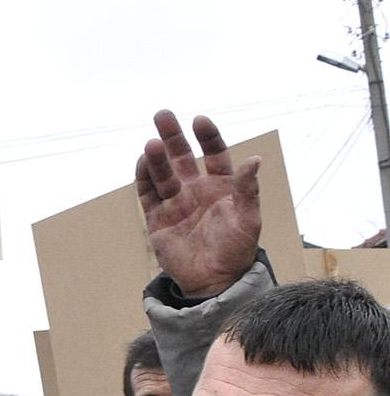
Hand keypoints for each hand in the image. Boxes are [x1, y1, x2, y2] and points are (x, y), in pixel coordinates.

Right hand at [136, 110, 261, 299]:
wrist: (215, 280)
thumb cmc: (237, 250)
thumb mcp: (249, 218)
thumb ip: (247, 189)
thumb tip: (254, 159)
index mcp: (221, 185)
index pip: (213, 153)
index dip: (207, 136)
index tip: (199, 121)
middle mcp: (196, 190)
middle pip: (182, 157)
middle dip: (173, 136)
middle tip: (162, 115)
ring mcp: (175, 203)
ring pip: (162, 174)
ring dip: (156, 158)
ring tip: (151, 144)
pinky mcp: (158, 220)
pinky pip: (147, 195)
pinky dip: (143, 179)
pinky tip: (142, 163)